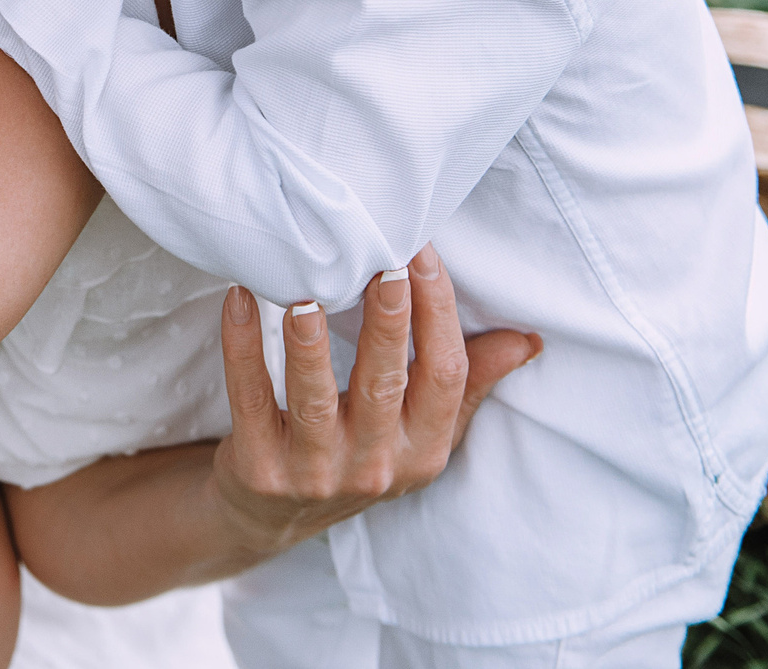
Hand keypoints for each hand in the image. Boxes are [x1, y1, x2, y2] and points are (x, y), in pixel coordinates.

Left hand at [210, 246, 538, 559]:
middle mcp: (375, 465)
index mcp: (423, 450)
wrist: (270, 515)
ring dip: (310, 342)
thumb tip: (526, 339)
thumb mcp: (418, 431)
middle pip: (385, 383)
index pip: (445, 376)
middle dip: (387, 321)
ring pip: (315, 399)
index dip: (437, 313)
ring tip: (307, 294)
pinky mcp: (259, 467)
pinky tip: (240, 299)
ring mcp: (314, 472)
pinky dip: (243, 348)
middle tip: (381, 261)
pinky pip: (251, 399)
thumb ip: (468, 381)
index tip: (420, 252)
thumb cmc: (356, 452)